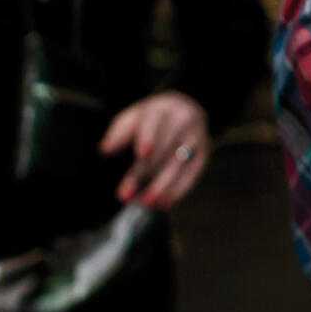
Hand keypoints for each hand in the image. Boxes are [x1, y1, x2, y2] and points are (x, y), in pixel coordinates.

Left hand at [98, 91, 211, 209]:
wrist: (185, 108)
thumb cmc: (152, 118)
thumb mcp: (132, 118)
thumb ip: (118, 133)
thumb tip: (105, 150)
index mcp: (161, 109)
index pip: (154, 124)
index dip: (149, 138)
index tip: (142, 154)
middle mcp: (183, 120)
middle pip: (165, 149)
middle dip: (147, 174)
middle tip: (128, 196)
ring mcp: (196, 136)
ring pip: (181, 163)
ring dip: (165, 186)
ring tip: (148, 203)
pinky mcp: (204, 152)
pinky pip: (194, 173)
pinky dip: (180, 190)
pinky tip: (167, 204)